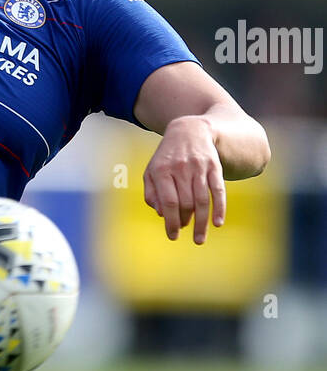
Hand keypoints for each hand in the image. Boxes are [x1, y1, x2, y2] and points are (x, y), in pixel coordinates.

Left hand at [142, 115, 225, 243]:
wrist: (189, 130)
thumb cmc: (167, 158)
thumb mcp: (152, 171)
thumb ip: (152, 193)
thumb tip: (162, 214)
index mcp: (162, 170)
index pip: (169, 201)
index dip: (171, 221)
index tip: (173, 235)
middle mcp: (181, 168)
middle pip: (186, 202)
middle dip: (184, 221)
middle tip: (183, 231)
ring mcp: (199, 167)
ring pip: (202, 200)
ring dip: (202, 222)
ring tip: (199, 239)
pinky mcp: (214, 167)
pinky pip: (218, 190)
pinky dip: (219, 208)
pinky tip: (218, 223)